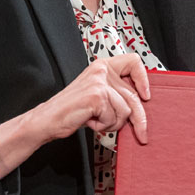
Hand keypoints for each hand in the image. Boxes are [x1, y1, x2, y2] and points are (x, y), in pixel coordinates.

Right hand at [0, 54, 148, 177]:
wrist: (48, 120)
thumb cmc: (72, 109)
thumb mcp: (97, 93)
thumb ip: (116, 92)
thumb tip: (141, 102)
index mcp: (102, 66)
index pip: (133, 61)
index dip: (143, 78)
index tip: (145, 95)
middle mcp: (101, 70)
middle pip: (133, 95)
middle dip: (139, 119)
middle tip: (142, 133)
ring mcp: (99, 83)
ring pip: (125, 110)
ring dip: (113, 123)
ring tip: (97, 120)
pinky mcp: (97, 96)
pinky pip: (114, 118)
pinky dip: (104, 126)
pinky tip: (91, 121)